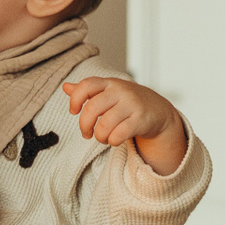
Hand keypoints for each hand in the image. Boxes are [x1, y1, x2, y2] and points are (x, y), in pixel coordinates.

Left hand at [62, 76, 188, 173]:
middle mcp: (120, 91)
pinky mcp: (141, 120)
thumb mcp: (109, 93)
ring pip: (105, 124)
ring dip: (99, 136)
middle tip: (86, 133)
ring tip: (102, 138)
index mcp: (109, 83)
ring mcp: (132, 104)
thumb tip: (65, 87)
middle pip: (92, 108)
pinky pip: (119, 134)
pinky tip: (114, 140)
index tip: (73, 112)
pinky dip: (112, 141)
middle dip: (84, 125)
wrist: (159, 112)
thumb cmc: (127, 103)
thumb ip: (88, 91)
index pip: (86, 85)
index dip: (75, 99)